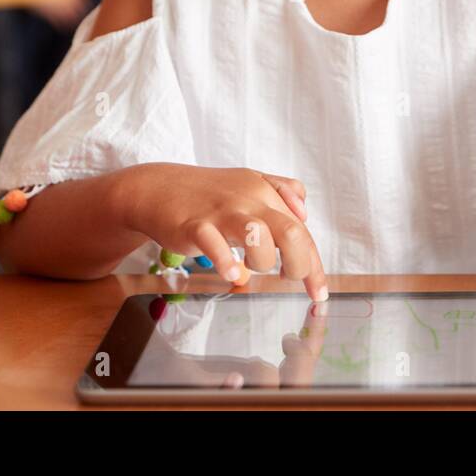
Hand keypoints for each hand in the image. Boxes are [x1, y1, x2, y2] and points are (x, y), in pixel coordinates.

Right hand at [119, 165, 328, 302]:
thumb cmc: (206, 193)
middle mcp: (249, 199)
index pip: (301, 231)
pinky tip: (232, 274)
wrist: (157, 188)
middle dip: (300, 266)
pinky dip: (227, 263)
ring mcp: (222, 212)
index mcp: (265, 193)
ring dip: (262, 262)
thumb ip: (282, 190)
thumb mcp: (248, 181)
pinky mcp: (195, 225)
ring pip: (258, 235)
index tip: (318, 293)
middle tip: (288, 279)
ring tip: (249, 269)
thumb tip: (305, 213)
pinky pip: (214, 244)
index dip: (314, 266)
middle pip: (291, 232)